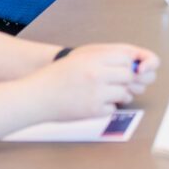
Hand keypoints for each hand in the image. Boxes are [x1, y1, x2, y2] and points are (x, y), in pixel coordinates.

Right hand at [36, 43, 157, 119]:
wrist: (37, 96)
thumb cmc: (57, 77)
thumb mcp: (79, 59)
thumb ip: (103, 59)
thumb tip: (131, 64)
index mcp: (92, 58)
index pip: (125, 59)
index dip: (125, 65)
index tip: (119, 70)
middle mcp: (96, 74)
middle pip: (128, 76)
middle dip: (125, 81)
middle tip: (114, 84)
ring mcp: (96, 93)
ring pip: (124, 94)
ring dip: (119, 96)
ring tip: (104, 94)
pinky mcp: (94, 110)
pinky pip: (113, 108)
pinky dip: (106, 108)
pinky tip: (93, 103)